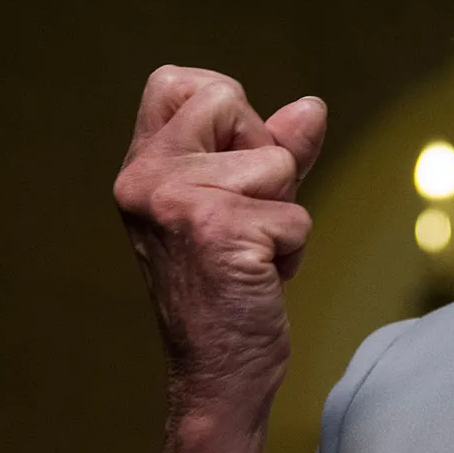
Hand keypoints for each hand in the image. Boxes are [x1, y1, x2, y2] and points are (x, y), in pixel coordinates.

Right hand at [113, 66, 325, 419]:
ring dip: (283, 212)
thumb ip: (277, 149)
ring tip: (251, 254)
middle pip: (230, 101)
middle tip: (242, 219)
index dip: (224, 111)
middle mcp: (144, 178)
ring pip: (277, 161)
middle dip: (263, 158)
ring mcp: (176, 202)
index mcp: (141, 167)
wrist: (218, 373)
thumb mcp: (249, 201)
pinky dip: (292, 248)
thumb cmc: (231, 284)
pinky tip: (258, 278)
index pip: (175, 79)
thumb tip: (312, 107)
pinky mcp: (218, 230)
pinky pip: (295, 213)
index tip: (226, 166)